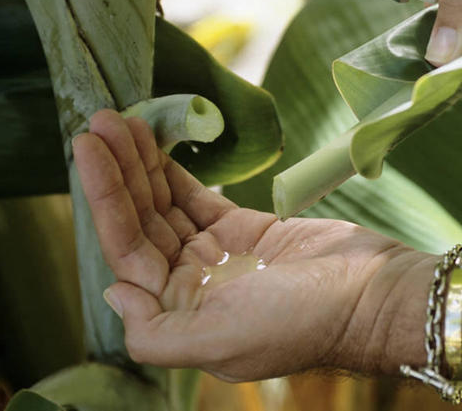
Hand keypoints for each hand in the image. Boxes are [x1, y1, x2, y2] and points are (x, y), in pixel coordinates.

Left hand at [72, 109, 430, 380]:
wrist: (372, 292)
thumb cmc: (301, 320)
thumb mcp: (220, 342)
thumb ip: (155, 333)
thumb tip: (113, 292)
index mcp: (179, 314)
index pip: (127, 250)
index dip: (105, 199)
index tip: (89, 149)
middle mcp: (191, 284)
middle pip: (142, 221)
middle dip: (120, 172)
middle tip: (103, 121)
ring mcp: (217, 254)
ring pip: (166, 205)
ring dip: (144, 164)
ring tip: (123, 120)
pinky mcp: (244, 228)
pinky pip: (199, 197)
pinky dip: (176, 170)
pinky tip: (157, 144)